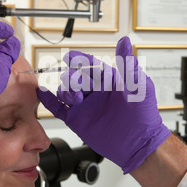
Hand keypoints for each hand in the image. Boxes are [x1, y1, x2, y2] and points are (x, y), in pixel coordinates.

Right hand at [37, 37, 170, 173]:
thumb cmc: (143, 115)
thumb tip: (125, 41)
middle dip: (73, 79)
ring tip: (75, 99)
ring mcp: (85, 107)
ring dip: (65, 91)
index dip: (79, 60)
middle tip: (78, 86)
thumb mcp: (137, 85)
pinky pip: (59, 109)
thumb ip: (127, 64)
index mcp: (108, 81)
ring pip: (66, 92)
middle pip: (75, 78)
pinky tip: (42, 93)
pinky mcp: (78, 121)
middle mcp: (95, 93)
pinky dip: (49, 101)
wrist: (139, 144)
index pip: (90, 66)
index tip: (69, 56)